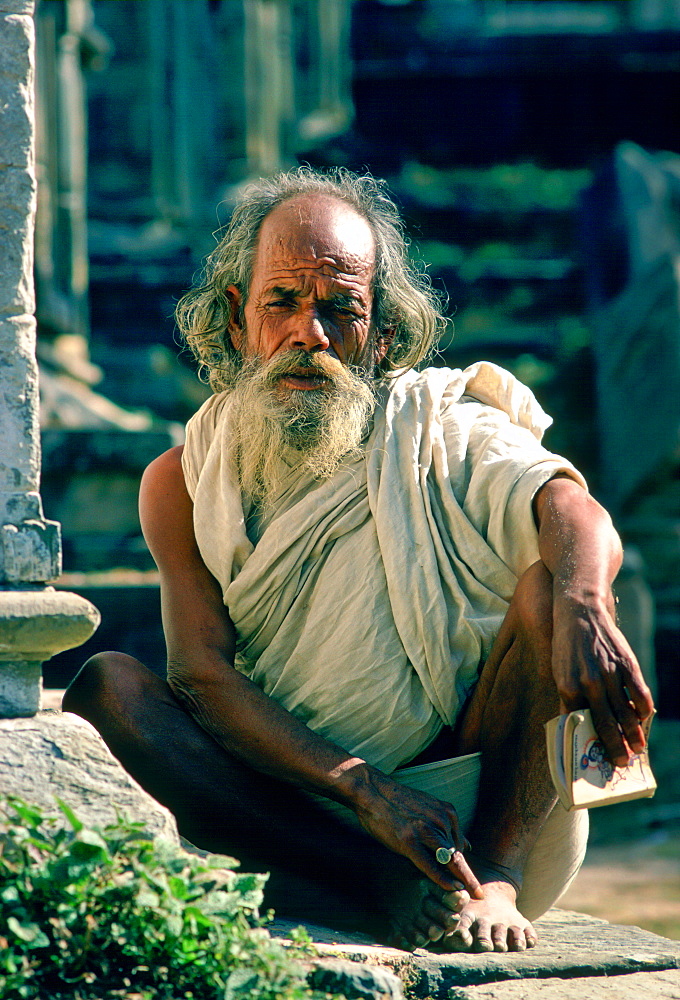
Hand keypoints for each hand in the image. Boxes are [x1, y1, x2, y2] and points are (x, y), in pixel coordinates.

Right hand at [352, 768, 483, 898]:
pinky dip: (442, 878)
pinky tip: (451, 888)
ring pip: (448, 861)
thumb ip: (447, 827)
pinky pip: (430, 865)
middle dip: (468, 877)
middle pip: (458, 855)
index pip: (461, 846)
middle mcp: (440, 820)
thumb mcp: (429, 808)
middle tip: (479, 895)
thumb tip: (468, 845)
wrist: (374, 792)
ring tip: (466, 898)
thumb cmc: (400, 803)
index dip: (468, 868)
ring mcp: (425, 830)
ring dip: (459, 880)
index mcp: (447, 812)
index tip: (477, 886)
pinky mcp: (409, 840)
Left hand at [551, 592, 654, 765]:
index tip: (597, 760)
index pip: (580, 723)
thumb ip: (568, 698)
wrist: (579, 611)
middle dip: (615, 747)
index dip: (589, 743)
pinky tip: (643, 719)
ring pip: (625, 713)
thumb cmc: (566, 645)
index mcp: (567, 686)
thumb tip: (574, 725)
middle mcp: (589, 682)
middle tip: (622, 763)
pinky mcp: (627, 664)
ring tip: (638, 749)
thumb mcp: (558, 672)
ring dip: (633, 734)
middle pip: (605, 723)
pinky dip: (643, 710)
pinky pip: (639, 693)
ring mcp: (610, 673)